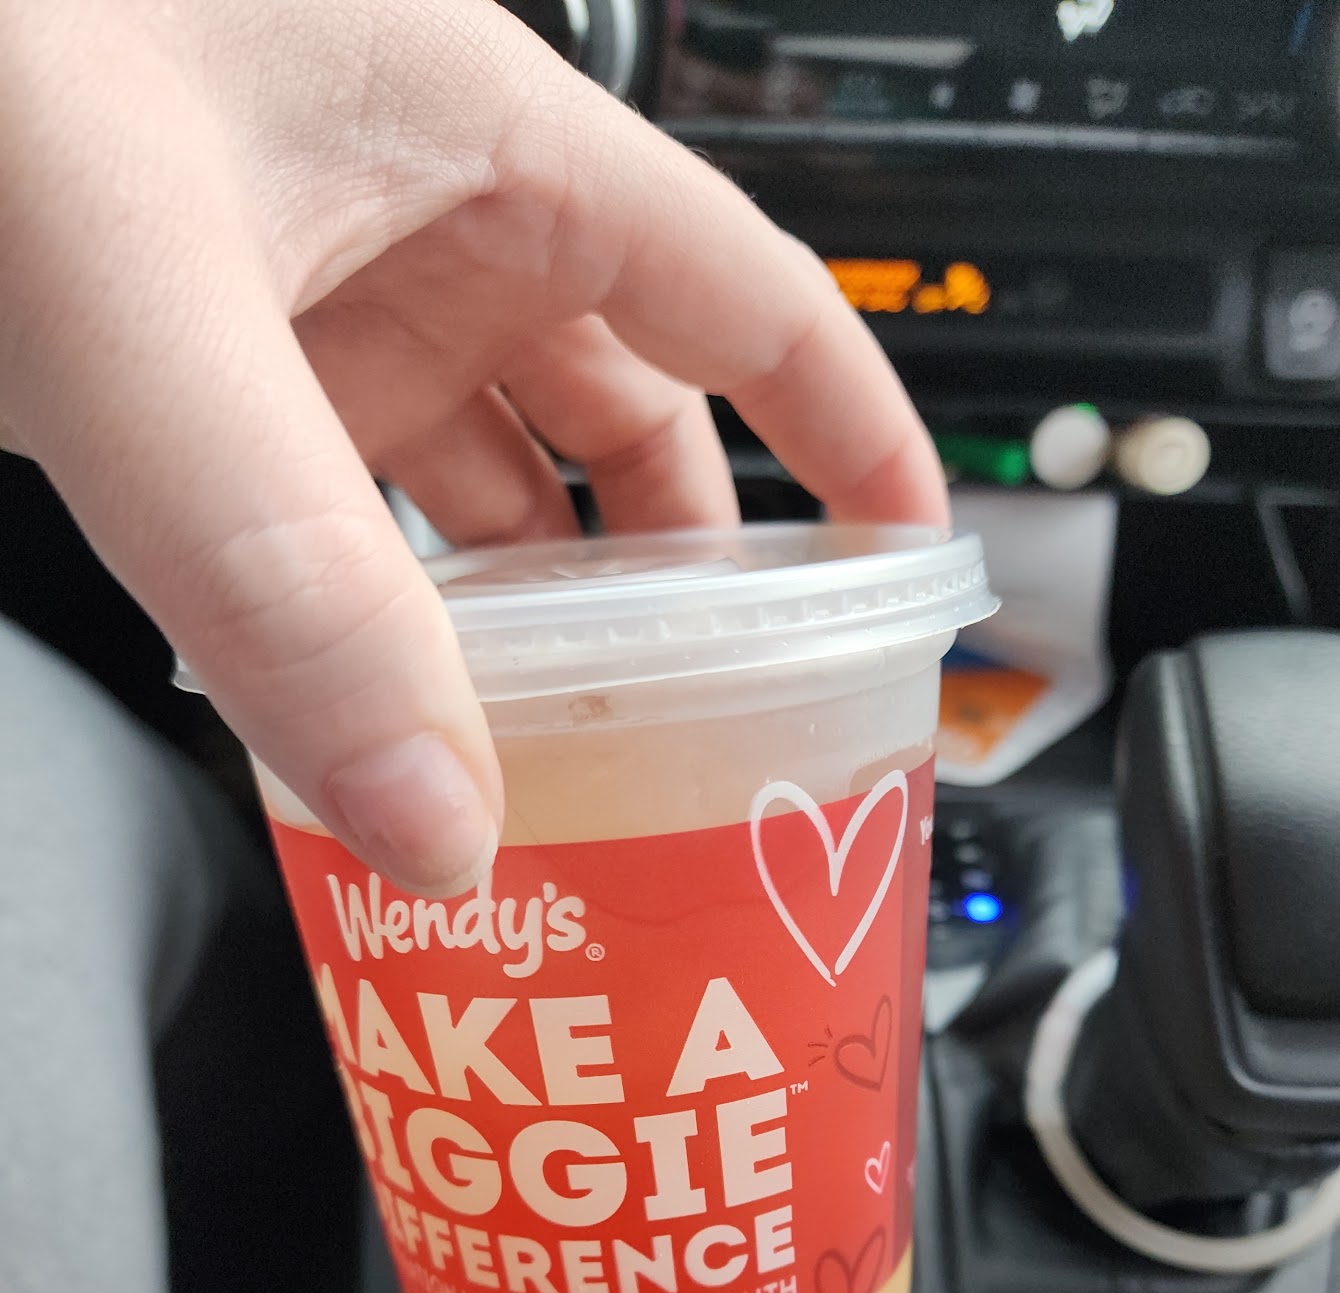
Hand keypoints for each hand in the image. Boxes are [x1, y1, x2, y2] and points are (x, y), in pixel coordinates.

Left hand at [0, 0, 948, 891]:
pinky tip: (379, 697)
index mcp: (487, 138)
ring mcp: (316, 290)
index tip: (907, 556)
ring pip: (486, 478)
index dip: (853, 428)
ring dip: (524, 613)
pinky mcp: (216, 356)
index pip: (751, 294)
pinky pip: (349, 504)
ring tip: (563, 752)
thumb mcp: (137, 301)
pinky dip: (377, 606)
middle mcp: (425, 216)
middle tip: (714, 727)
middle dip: (684, 574)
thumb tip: (434, 814)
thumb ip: (291, 573)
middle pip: (628, 420)